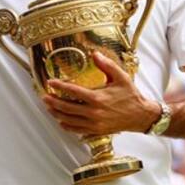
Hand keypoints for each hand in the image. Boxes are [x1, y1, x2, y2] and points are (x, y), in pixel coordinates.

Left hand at [42, 51, 159, 134]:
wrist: (140, 115)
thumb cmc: (130, 95)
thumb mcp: (120, 76)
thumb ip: (106, 64)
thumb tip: (94, 53)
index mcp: (98, 97)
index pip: (73, 91)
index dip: (59, 87)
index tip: (50, 83)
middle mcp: (94, 112)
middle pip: (66, 108)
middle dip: (53, 102)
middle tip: (44, 97)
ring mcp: (94, 123)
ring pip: (69, 120)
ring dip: (57, 114)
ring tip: (49, 108)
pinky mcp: (96, 131)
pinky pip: (77, 130)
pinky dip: (67, 126)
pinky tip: (61, 121)